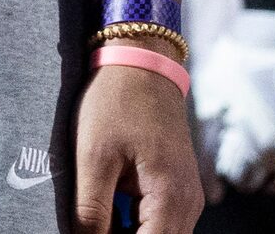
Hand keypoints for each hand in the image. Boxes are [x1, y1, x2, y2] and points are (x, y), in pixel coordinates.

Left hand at [73, 61, 200, 232]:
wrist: (142, 58)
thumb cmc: (117, 99)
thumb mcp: (93, 156)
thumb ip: (91, 212)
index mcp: (170, 196)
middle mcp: (189, 202)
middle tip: (85, 227)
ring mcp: (187, 195)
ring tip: (96, 219)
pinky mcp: (179, 187)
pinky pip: (161, 223)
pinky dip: (136, 226)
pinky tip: (107, 216)